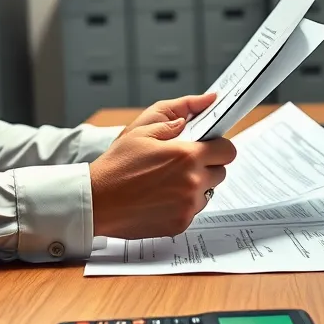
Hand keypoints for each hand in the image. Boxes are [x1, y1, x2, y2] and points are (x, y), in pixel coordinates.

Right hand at [89, 96, 235, 239]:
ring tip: (166, 181)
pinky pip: (193, 210)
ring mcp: (188, 206)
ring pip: (207, 192)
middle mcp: (193, 183)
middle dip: (206, 165)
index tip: (205, 147)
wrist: (96, 201)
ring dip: (195, 186)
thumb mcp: (142, 128)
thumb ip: (179, 111)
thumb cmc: (117, 164)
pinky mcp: (180, 224)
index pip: (227, 151)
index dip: (218, 146)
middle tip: (180, 164)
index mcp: (187, 156)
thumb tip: (208, 100)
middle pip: (220, 172)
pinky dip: (182, 204)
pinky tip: (160, 197)